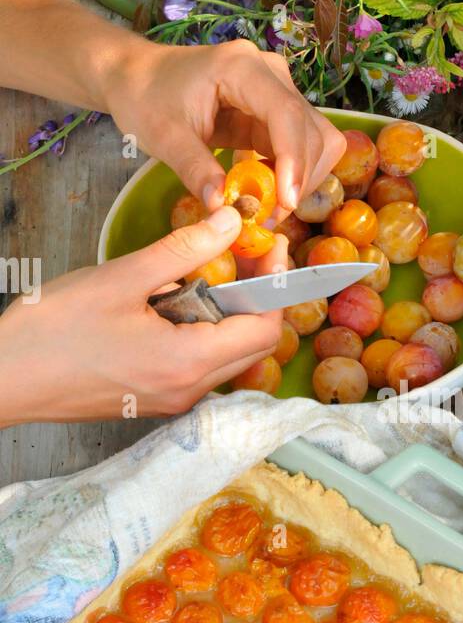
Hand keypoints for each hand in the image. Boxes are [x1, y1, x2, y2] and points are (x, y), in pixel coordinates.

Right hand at [0, 208, 285, 426]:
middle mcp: (189, 391)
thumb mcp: (122, 278)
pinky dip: (202, 331)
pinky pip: (198, 364)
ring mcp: (172, 400)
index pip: (264, 329)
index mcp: (187, 363)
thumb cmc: (52, 330)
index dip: (276, 285)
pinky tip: (175, 300)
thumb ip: (184, 250)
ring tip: (205, 270)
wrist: (4, 378)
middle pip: (253, 346)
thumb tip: (232, 222)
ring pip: (226, 356)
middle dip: (257, 297)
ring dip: (227, 314)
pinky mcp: (154, 399)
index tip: (270, 247)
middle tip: (244, 252)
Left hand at [103, 37, 344, 212]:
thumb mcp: (163, 135)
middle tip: (270, 216)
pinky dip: (292, 175)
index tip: (285, 202)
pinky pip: (301, 147)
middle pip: (313, 130)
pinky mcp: (276, 113)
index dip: (293, 160)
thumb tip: (223, 210)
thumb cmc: (146, 96)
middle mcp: (272, 74)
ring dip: (302, 179)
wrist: (140, 77)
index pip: (286, 114)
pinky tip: (268, 192)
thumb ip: (195, 170)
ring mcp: (279, 92)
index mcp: (242, 68)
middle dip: (300, 178)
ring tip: (269, 207)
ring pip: (317, 141)